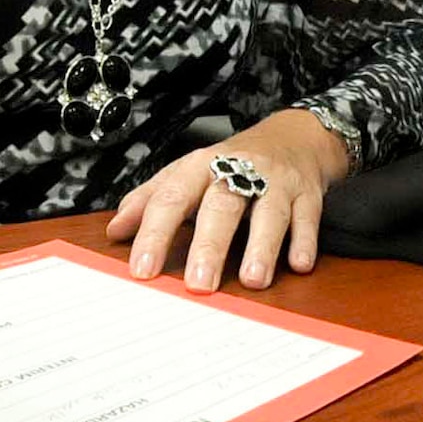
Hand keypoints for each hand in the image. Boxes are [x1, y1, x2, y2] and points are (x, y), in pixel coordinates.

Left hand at [106, 109, 349, 292]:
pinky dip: (304, 241)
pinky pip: (307, 217)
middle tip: (199, 285)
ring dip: (262, 246)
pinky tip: (298, 265)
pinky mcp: (307, 194)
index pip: (172, 198)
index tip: (142, 270)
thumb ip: (151, 200)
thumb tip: (114, 230)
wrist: (293, 136)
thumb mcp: (188, 172)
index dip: (156, 234)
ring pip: (269, 211)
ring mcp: (276, 182)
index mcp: (200, 166)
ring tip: (253, 280)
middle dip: (210, 245)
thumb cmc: (233, 162)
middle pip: (222, 205)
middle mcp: (238, 170)